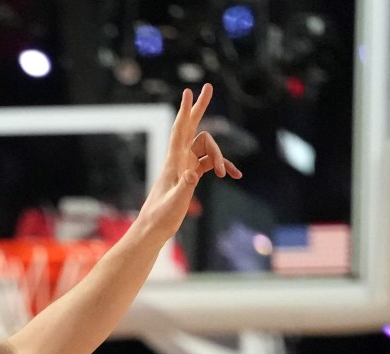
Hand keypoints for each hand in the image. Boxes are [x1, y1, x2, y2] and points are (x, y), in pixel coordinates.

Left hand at [135, 84, 240, 235]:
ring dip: (221, 157)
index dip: (185, 111)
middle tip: (209, 87)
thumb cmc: (161, 217)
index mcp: (174, 161)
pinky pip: (211, 163)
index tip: (189, 92)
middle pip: (191, 127)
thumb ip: (184, 187)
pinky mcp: (191, 174)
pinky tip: (235, 175)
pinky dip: (223, 166)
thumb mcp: (175, 203)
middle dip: (200, 108)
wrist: (154, 229)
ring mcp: (186, 165)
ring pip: (207, 148)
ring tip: (228, 174)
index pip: (179, 131)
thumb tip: (192, 173)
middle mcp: (179, 159)